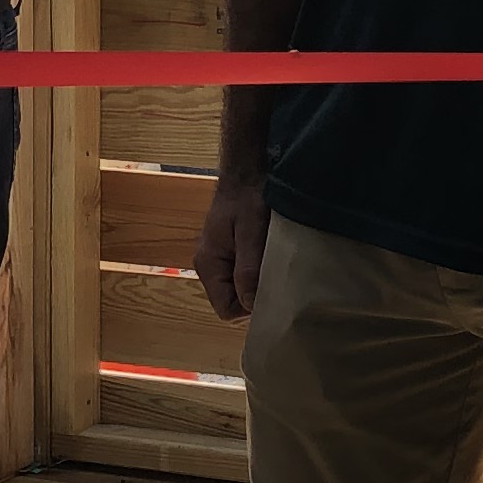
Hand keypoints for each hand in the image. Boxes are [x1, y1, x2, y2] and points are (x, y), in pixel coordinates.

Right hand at [195, 168, 270, 324]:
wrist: (246, 173)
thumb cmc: (248, 197)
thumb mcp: (251, 232)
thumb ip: (248, 268)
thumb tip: (250, 304)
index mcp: (208, 265)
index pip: (225, 309)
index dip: (249, 307)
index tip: (269, 288)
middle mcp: (209, 267)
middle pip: (232, 302)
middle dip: (254, 295)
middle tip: (274, 274)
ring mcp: (219, 261)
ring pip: (240, 290)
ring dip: (257, 282)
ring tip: (271, 262)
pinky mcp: (230, 255)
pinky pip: (243, 277)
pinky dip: (257, 272)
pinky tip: (269, 257)